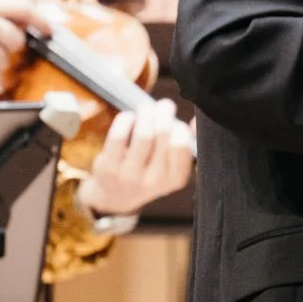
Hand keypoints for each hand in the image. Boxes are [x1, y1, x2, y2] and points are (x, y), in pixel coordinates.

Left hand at [76, 102, 196, 217]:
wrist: (116, 196)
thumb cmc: (149, 172)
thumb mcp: (170, 168)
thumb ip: (184, 145)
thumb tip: (194, 121)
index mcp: (174, 180)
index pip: (182, 147)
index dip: (181, 127)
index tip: (176, 122)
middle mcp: (153, 181)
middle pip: (163, 135)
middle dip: (165, 113)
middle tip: (164, 105)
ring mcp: (129, 176)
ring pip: (143, 134)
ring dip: (147, 113)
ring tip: (147, 108)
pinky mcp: (108, 168)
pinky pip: (119, 135)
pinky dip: (126, 119)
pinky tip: (129, 118)